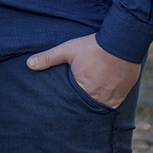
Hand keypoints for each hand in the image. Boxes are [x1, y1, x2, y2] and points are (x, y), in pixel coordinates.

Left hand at [26, 33, 140, 108]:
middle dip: (79, 108)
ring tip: (86, 106)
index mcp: (83, 91)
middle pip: (86, 109)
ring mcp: (113, 99)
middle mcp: (99, 99)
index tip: (60, 110)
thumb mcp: (68, 50)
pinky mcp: (123, 95)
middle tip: (73, 111)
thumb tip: (29, 64)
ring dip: (94, 107)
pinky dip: (107, 103)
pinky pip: (113, 105)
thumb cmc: (94, 46)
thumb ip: (48, 58)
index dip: (66, 105)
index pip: (70, 104)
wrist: (123, 41)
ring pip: (100, 109)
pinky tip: (101, 100)